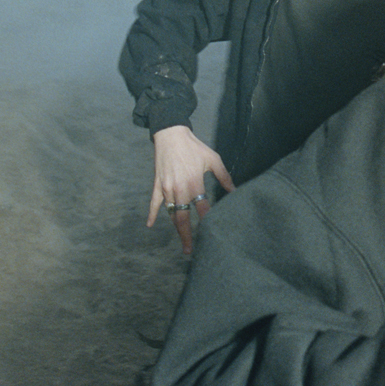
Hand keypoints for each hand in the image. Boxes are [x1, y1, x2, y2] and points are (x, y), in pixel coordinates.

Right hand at [148, 125, 235, 253]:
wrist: (171, 135)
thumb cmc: (194, 147)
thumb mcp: (213, 159)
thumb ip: (224, 176)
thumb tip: (234, 190)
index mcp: (195, 184)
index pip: (203, 209)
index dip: (208, 221)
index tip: (214, 233)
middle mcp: (180, 190)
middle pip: (183, 218)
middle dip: (187, 236)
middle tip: (189, 250)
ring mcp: (167, 189)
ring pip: (171, 213)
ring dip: (176, 227)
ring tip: (182, 240)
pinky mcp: (158, 185)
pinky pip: (155, 202)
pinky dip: (152, 214)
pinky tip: (149, 225)